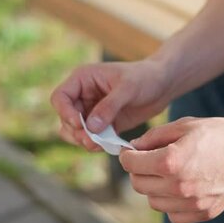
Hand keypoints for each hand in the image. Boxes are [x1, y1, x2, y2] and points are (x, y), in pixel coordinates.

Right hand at [50, 60, 171, 150]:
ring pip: (76, 131)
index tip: (80, 125)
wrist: (163, 84)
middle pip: (65, 118)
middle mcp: (83, 95)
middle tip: (92, 141)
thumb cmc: (145, 77)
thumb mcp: (128, 88)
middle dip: (76, 132)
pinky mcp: (104, 123)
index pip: (60, 97)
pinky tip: (108, 145)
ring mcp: (92, 110)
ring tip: (99, 145)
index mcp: (83, 79)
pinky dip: (96, 143)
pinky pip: (92, 137)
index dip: (65, 113)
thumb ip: (108, 107)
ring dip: (84, 140)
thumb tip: (90, 127)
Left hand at [119, 116, 223, 222]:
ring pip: (153, 202)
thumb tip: (134, 148)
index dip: (127, 155)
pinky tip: (182, 187)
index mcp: (171, 161)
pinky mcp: (203, 213)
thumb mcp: (185, 125)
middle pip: (139, 184)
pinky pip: (172, 214)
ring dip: (154, 187)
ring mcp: (191, 203)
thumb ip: (154, 136)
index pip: (131, 164)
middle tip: (149, 160)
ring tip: (169, 173)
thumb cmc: (221, 134)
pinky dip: (171, 203)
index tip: (131, 152)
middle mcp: (178, 186)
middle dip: (139, 171)